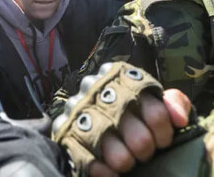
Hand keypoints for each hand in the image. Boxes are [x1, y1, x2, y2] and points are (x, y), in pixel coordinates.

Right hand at [52, 62, 190, 176]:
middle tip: (144, 151)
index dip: (160, 127)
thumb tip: (178, 118)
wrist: (97, 123)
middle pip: (133, 130)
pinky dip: (107, 172)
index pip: (149, 105)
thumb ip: (173, 102)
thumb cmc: (130, 114)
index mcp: (117, 76)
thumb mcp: (153, 102)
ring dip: (126, 160)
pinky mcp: (65, 133)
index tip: (162, 139)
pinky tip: (113, 171)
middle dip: (143, 146)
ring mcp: (77, 111)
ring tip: (128, 159)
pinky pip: (91, 162)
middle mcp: (93, 88)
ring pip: (114, 151)